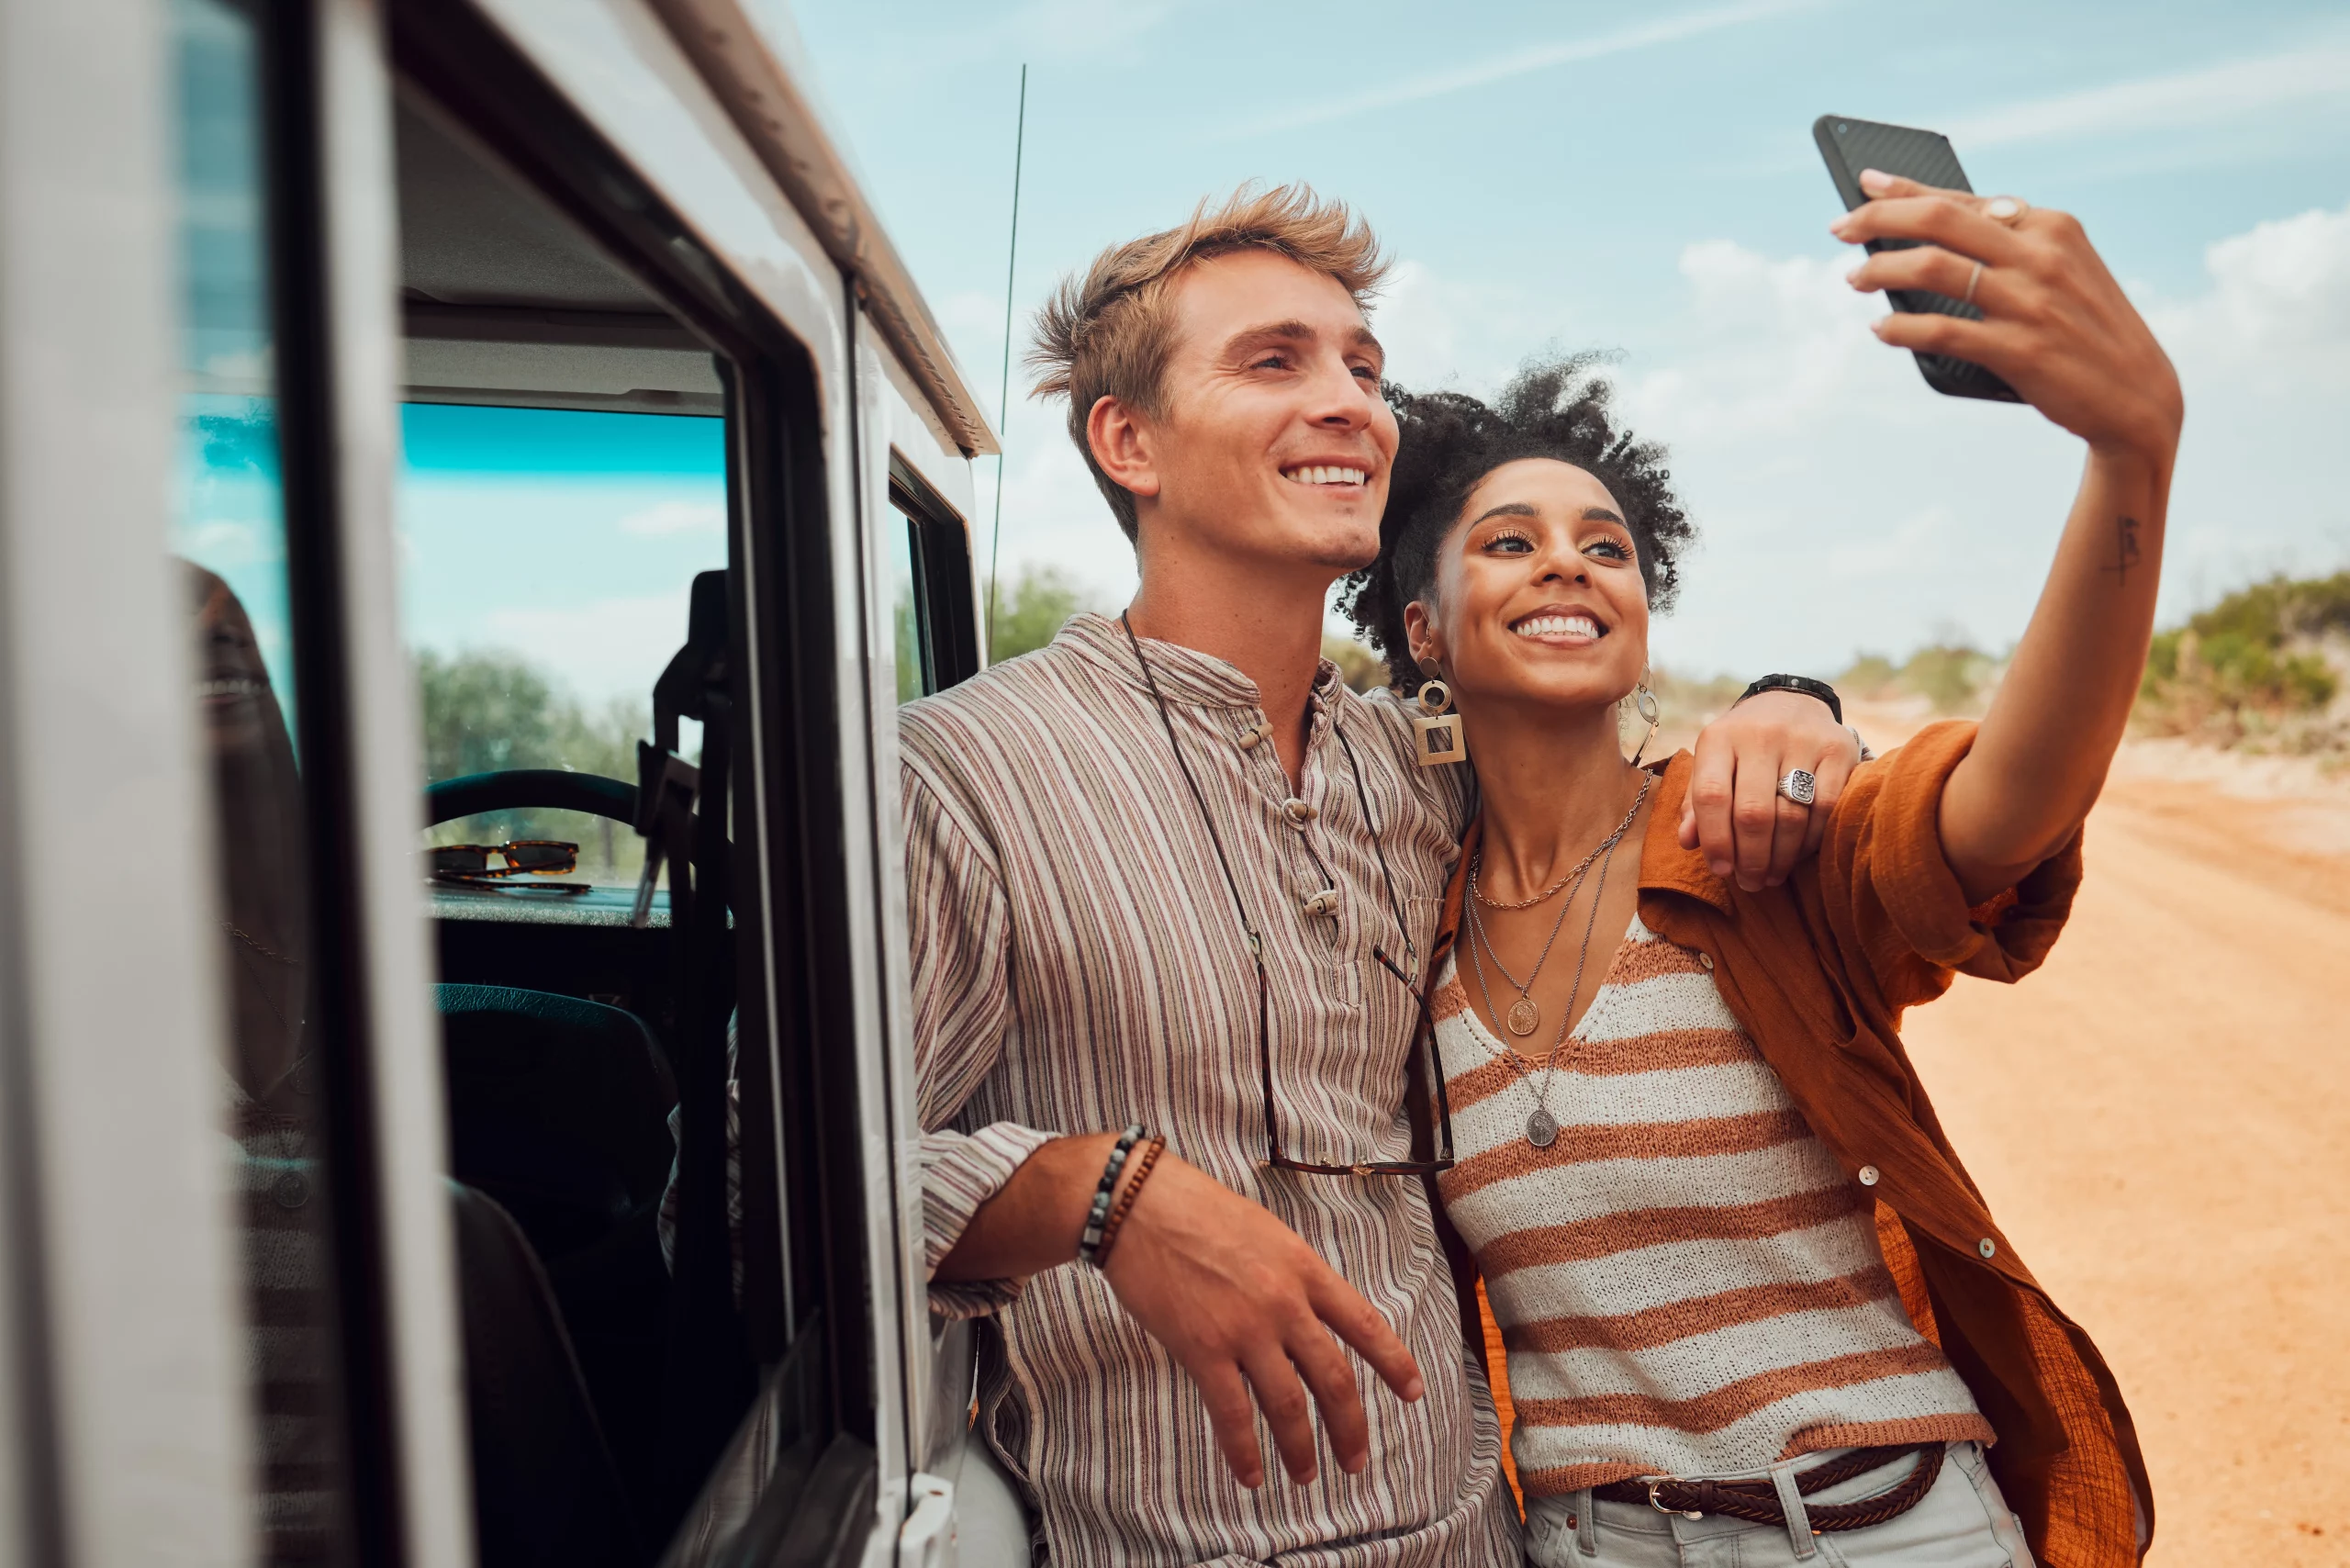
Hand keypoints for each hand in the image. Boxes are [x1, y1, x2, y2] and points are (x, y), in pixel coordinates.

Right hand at [1101, 1154, 1423, 1487]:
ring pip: (1288, 1405)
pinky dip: (1244, 1452)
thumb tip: (1306, 1314)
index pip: (1364, 1324)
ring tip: (1306, 1476)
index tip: (1414, 1393)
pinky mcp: (1202, 1349)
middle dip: (1351, 1428)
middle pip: (1334, 1378)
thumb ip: (1291, 1274)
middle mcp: (1285, 1303)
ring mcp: (1245, 1329)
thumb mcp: (1265, 1231)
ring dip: (1301, 1449)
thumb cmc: (1196, 1209)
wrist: (1138, 1203)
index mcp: (1304, 1269)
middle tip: (1356, 1461)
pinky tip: (1251, 1475)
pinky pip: (1233, 1414)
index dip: (1394, 1363)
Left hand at [1678, 691, 1859, 890]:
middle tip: (1750, 882)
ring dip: (1781, 856)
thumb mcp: (1712, 765)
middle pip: (1753, 812)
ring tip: (1771, 876)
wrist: (1792, 703)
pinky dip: (1811, 840)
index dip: (1715, 840)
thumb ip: (1696, 802)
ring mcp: (1802, 740)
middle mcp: (1759, 735)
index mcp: (1719, 738)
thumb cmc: (1742, 749)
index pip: (1711, 796)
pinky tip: (1798, 854)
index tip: (1721, 870)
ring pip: (1791, 815)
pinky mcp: (1838, 748)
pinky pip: (1826, 807)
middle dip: (1750, 858)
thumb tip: (1687, 841)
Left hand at [1834, 170, 2181, 463]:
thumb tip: (1931, 236)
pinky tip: (1881, 330)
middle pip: (1939, 220)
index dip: (1907, 191)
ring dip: (1881, 271)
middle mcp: (2041, 255)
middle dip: (1878, 218)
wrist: (2138, 394)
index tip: (1864, 184)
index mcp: (2052, 227)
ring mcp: (2030, 302)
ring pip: (1932, 269)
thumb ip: (2009, 248)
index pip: (1964, 199)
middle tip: (1840, 229)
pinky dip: (1901, 329)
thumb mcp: (2063, 271)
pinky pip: (1942, 331)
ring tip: (1855, 280)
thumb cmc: (2085, 330)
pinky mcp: (2020, 350)